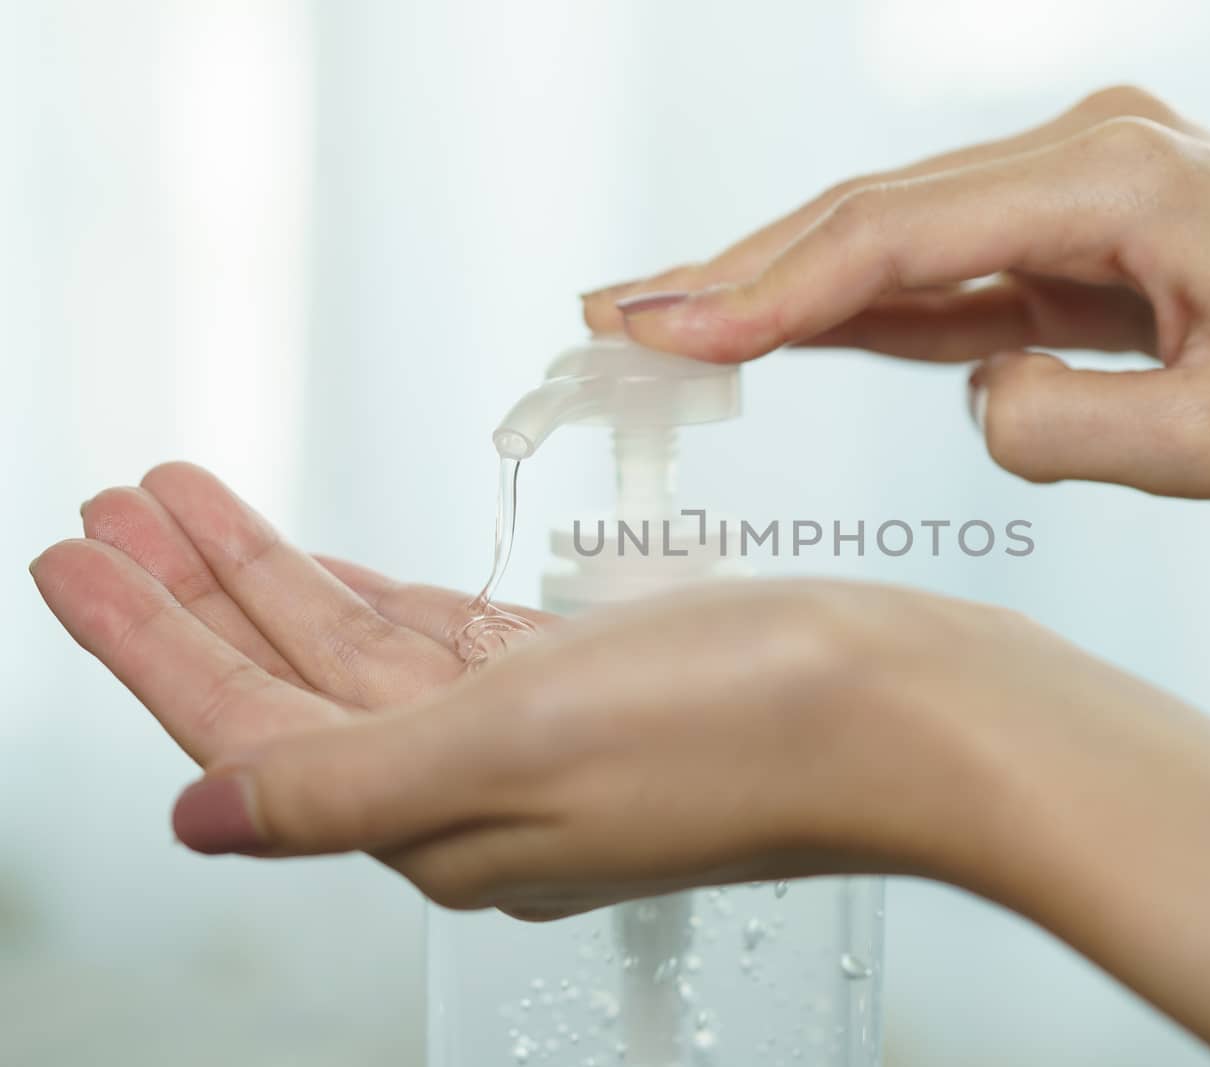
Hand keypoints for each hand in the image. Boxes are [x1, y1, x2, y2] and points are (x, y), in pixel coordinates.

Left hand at [29, 463, 1014, 917]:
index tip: (72, 555)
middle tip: (114, 510)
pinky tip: (348, 564)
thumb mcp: (513, 745)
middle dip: (198, 594)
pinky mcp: (600, 687)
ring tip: (196, 505)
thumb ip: (340, 781)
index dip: (149, 642)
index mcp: (441, 818)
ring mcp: (543, 737)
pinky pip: (453, 640)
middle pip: (294, 684)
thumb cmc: (748, 725)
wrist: (916, 710)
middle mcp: (480, 790)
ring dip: (279, 575)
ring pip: (368, 650)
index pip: (249, 727)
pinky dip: (386, 590)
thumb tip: (203, 817)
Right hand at [583, 86, 1209, 500]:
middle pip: (872, 215)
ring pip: (897, 235)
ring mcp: (1082, 180)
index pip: (898, 239)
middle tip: (613, 315)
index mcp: (1118, 182)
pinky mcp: (1083, 224)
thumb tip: (975, 394)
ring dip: (782, 282)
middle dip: (736, 272)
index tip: (665, 335)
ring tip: (666, 322)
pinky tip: (780, 327)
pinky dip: (862, 302)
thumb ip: (1059, 425)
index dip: (769, 292)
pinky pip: (950, 268)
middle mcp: (1089, 152)